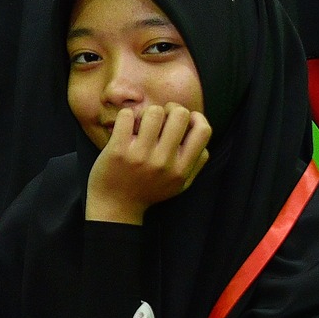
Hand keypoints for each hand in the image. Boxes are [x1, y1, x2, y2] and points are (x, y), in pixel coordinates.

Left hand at [86, 103, 211, 223]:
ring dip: (148, 113)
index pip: (203, 130)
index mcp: (181, 169)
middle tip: (161, 119)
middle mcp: (163, 162)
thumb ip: (196, 163)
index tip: (184, 121)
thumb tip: (202, 134)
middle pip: (180, 114)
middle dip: (171, 109)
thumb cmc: (148, 191)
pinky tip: (126, 128)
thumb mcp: (180, 185)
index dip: (196, 117)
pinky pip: (127, 116)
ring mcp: (140, 156)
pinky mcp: (118, 150)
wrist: (115, 207)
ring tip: (142, 124)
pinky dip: (127, 116)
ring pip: (154, 112)